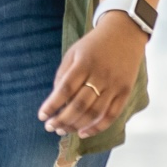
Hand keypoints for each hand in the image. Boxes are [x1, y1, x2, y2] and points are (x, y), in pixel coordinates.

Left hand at [38, 13, 147, 138]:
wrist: (124, 33)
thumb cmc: (93, 44)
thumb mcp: (74, 52)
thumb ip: (64, 74)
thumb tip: (55, 101)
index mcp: (84, 63)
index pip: (65, 89)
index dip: (52, 105)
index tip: (42, 116)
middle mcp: (100, 75)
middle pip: (79, 105)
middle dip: (62, 120)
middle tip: (50, 127)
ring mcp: (114, 85)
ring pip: (94, 113)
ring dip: (76, 126)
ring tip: (63, 131)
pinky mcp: (125, 92)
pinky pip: (111, 115)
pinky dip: (97, 127)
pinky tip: (83, 132)